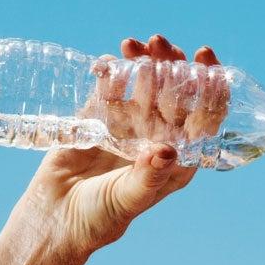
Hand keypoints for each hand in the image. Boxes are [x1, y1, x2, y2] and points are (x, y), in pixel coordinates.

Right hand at [13, 35, 225, 256]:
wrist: (55, 219)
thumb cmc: (100, 218)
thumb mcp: (128, 199)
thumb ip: (148, 176)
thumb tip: (168, 150)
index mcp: (177, 158)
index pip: (203, 119)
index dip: (209, 90)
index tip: (205, 63)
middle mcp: (157, 137)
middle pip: (175, 94)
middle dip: (173, 66)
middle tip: (163, 45)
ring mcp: (129, 125)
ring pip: (144, 85)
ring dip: (143, 62)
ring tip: (134, 45)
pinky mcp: (99, 118)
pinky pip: (110, 87)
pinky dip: (110, 71)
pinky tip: (107, 61)